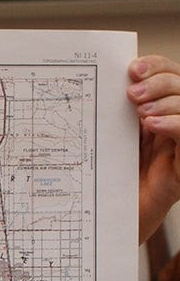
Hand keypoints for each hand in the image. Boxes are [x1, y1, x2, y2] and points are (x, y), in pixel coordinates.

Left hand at [129, 55, 179, 243]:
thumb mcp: (114, 138)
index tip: (132, 69)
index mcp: (160, 109)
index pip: (169, 73)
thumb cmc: (114, 176)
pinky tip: (153, 124)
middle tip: (131, 93)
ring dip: (165, 101)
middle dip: (158, 82)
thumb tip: (108, 83)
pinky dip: (173, 124)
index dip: (156, 66)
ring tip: (139, 112)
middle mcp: (176, 120)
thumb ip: (117, 113)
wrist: (116, 215)